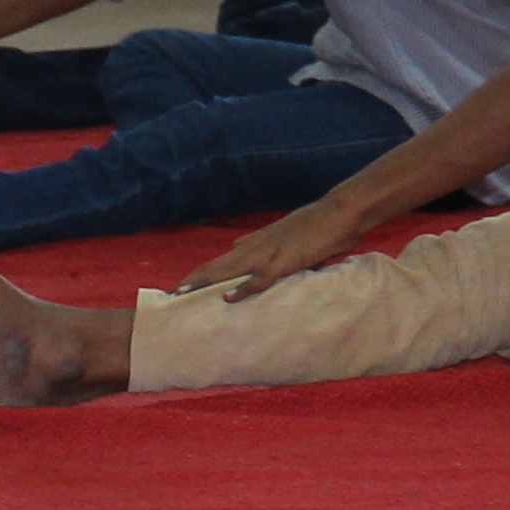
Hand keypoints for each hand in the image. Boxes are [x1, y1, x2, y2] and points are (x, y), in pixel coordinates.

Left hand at [175, 194, 388, 299]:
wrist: (340, 211)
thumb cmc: (317, 226)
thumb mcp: (284, 236)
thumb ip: (262, 245)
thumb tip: (238, 249)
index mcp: (256, 242)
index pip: (221, 260)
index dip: (201, 273)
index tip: (183, 286)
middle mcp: (256, 245)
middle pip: (217, 264)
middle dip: (193, 280)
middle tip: (170, 294)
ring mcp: (269, 253)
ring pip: (229, 269)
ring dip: (205, 282)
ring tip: (183, 293)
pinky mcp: (285, 261)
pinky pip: (260, 278)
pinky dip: (244, 288)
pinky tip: (228, 297)